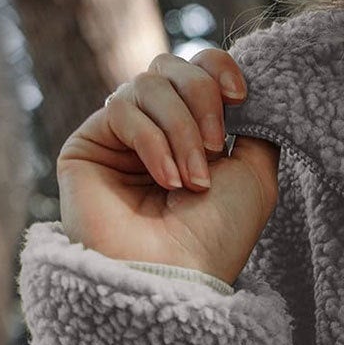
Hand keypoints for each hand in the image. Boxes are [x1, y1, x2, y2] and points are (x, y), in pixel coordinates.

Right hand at [57, 48, 279, 286]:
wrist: (177, 278)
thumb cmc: (218, 237)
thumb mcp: (254, 178)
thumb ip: (255, 130)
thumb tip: (250, 91)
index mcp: (191, 136)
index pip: (195, 69)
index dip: (216, 69)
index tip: (240, 96)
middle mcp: (154, 132)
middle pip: (170, 66)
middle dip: (201, 99)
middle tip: (213, 148)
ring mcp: (119, 139)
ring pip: (147, 84)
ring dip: (180, 130)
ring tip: (192, 182)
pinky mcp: (88, 147)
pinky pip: (122, 109)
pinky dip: (153, 142)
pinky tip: (166, 181)